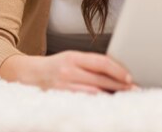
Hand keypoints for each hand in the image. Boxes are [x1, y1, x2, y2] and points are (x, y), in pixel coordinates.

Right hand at [0, 51, 134, 93]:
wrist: (27, 75)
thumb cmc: (54, 67)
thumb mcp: (71, 58)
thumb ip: (90, 64)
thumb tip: (116, 72)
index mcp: (73, 57)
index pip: (101, 62)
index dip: (118, 70)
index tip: (129, 78)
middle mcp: (68, 70)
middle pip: (100, 79)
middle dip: (120, 86)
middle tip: (134, 91)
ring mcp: (63, 86)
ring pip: (93, 93)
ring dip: (110, 96)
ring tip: (123, 99)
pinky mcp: (59, 98)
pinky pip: (82, 102)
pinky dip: (95, 104)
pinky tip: (105, 105)